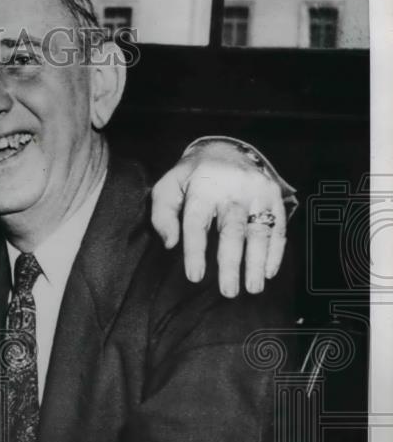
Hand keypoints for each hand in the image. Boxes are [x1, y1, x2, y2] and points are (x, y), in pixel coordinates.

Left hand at [151, 139, 288, 296]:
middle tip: (228, 291)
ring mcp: (257, 192)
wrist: (225, 149)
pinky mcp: (274, 196)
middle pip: (232, 230)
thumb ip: (163, 214)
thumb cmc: (191, 177)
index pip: (197, 222)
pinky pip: (278, 226)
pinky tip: (268, 272)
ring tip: (253, 288)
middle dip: (230, 263)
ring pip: (259, 230)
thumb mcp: (168, 187)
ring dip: (257, 262)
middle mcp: (233, 189)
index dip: (195, 251)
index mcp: (203, 186)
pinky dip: (275, 251)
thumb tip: (170, 244)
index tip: (194, 276)